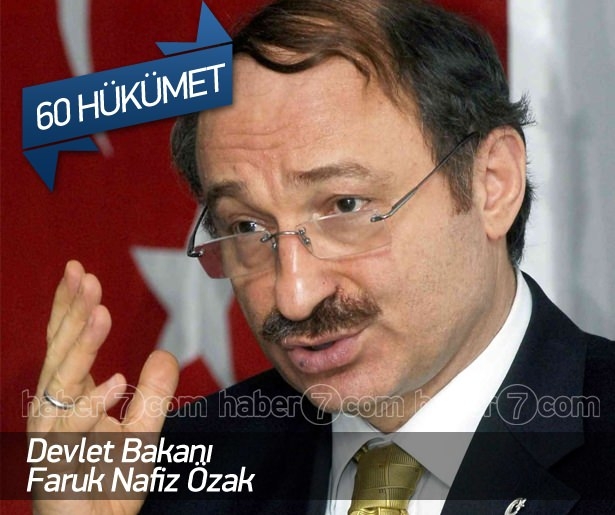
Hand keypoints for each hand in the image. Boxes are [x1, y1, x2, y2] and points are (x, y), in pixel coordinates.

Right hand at [28, 260, 179, 514]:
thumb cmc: (111, 486)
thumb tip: (165, 352)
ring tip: (100, 311)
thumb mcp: (141, 432)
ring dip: (81, 347)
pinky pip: (72, 431)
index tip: (79, 270)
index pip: (66, 343)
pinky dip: (93, 405)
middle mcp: (54, 411)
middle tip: (83, 274)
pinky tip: (116, 381)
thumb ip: (152, 394)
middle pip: (59, 352)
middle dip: (70, 313)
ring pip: (60, 383)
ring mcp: (51, 437)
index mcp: (70, 398)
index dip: (69, 307)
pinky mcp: (56, 465)